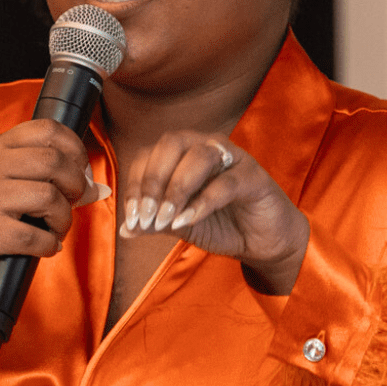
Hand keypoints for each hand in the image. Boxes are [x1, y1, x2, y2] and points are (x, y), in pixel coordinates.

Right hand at [0, 119, 88, 308]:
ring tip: (56, 228)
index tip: (79, 169)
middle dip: (76, 185)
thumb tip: (97, 188)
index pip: (47, 129)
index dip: (74, 148)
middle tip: (72, 202)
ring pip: (49, 198)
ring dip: (64, 219)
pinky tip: (44, 246)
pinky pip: (35, 237)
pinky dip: (49, 245)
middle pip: (55, 163)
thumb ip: (35, 175)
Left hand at [119, 132, 308, 293]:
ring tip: (166, 220)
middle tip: (146, 216)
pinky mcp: (253, 176)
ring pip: (198, 157)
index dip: (136, 184)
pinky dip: (202, 202)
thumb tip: (124, 230)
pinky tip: (188, 221)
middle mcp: (205, 146)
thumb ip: (154, 222)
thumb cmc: (221, 224)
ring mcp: (232, 157)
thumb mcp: (179, 224)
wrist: (262, 242)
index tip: (131, 218)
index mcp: (183, 153)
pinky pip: (225, 183)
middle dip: (153, 180)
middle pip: (171, 143)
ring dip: (176, 189)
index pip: (149, 154)